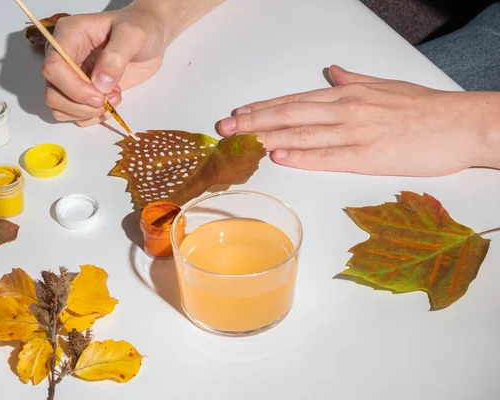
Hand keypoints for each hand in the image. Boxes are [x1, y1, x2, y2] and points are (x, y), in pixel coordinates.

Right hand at [42, 7, 168, 126]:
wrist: (148, 38)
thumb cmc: (140, 29)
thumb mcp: (133, 35)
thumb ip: (116, 57)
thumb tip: (100, 84)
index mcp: (69, 35)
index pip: (53, 67)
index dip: (73, 87)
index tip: (100, 95)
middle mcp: (63, 56)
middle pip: (53, 93)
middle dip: (82, 105)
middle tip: (110, 99)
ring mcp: (70, 76)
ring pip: (60, 108)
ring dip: (88, 113)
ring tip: (114, 98)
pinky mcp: (80, 91)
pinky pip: (74, 114)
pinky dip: (92, 117)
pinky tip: (112, 102)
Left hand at [217, 65, 499, 175]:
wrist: (462, 124)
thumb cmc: (425, 107)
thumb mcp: (386, 85)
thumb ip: (355, 80)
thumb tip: (332, 71)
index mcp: (348, 94)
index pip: (295, 99)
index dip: (264, 106)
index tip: (239, 112)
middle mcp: (346, 110)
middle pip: (290, 114)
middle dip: (254, 121)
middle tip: (226, 129)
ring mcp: (356, 133)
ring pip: (303, 133)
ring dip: (269, 137)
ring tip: (242, 142)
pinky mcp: (369, 156)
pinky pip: (328, 156)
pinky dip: (302, 156)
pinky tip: (280, 156)